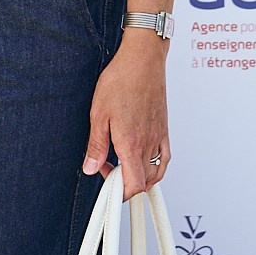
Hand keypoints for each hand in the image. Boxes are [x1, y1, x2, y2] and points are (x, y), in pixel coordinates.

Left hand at [81, 33, 168, 198]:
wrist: (143, 60)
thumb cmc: (122, 80)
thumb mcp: (98, 114)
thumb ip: (95, 145)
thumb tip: (90, 167)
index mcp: (131, 144)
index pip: (132, 185)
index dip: (120, 194)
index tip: (108, 190)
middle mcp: (149, 143)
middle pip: (144, 181)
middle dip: (126, 183)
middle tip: (107, 169)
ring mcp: (159, 136)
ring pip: (155, 171)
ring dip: (140, 177)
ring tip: (123, 166)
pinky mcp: (164, 128)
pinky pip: (165, 156)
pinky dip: (156, 166)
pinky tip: (144, 158)